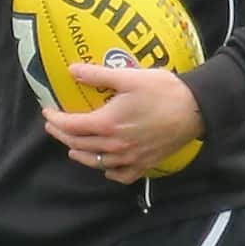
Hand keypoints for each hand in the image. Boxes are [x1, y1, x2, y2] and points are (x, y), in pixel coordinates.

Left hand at [42, 63, 203, 184]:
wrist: (197, 109)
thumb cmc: (163, 90)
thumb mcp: (128, 76)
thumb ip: (97, 74)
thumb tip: (71, 70)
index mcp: (108, 124)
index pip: (71, 126)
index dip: (55, 120)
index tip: (47, 112)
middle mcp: (116, 146)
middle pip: (79, 146)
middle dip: (61, 136)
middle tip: (53, 126)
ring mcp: (131, 159)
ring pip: (96, 163)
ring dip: (79, 154)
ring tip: (71, 147)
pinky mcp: (146, 165)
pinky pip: (121, 175)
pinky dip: (108, 171)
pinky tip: (105, 166)